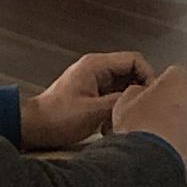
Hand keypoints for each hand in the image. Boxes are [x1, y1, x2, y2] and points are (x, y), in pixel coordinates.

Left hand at [24, 50, 157, 148]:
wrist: (34, 127)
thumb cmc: (57, 118)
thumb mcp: (93, 112)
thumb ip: (120, 102)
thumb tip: (142, 98)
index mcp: (96, 65)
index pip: (134, 60)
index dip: (148, 75)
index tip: (151, 95)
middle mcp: (96, 69)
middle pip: (131, 72)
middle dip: (138, 91)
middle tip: (141, 110)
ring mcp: (94, 81)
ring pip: (124, 86)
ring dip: (127, 103)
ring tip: (123, 120)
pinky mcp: (92, 94)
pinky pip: (114, 96)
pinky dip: (117, 109)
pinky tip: (111, 126)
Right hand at [111, 65, 186, 176]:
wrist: (151, 161)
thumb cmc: (138, 132)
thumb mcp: (124, 104)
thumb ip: (137, 91)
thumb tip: (140, 93)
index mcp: (175, 81)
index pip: (175, 74)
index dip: (164, 87)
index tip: (156, 97)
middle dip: (177, 107)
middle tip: (159, 122)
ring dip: (186, 126)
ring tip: (166, 142)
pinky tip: (176, 153)